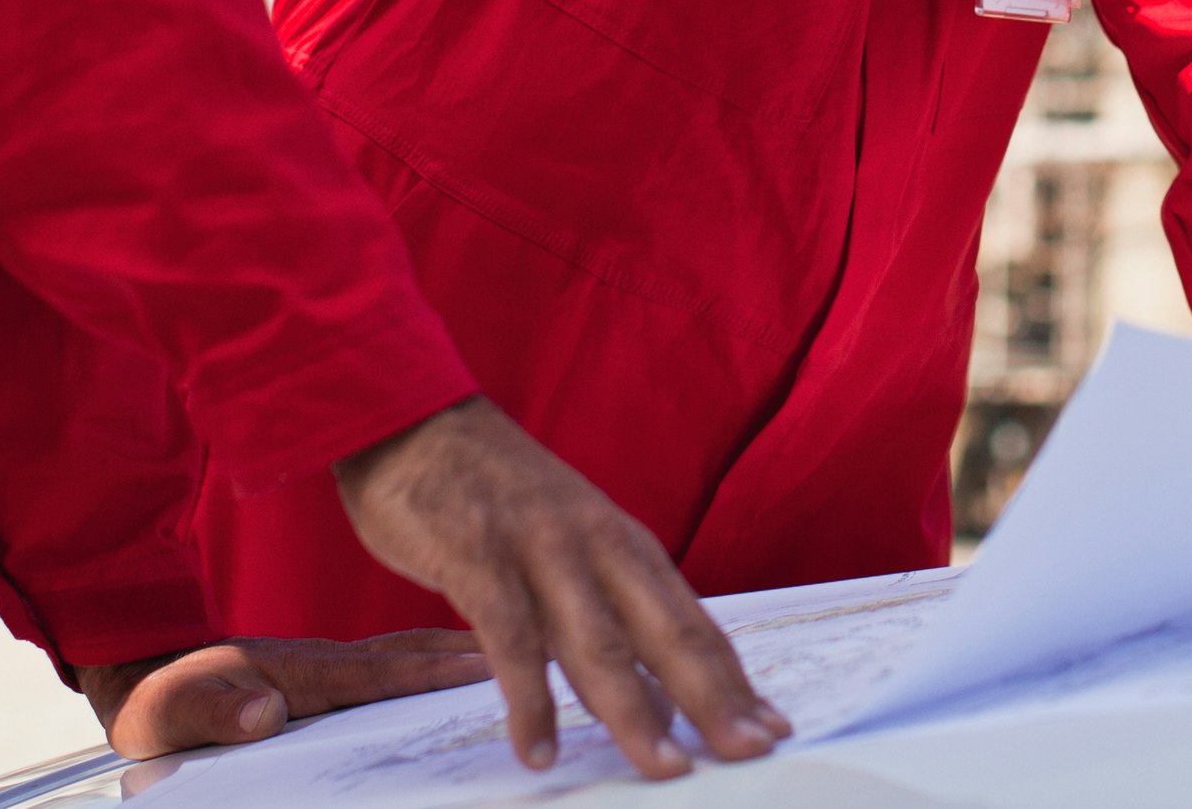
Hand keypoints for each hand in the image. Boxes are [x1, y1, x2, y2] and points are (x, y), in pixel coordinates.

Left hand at [79, 630, 487, 756]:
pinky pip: (393, 665)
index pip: (378, 675)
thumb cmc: (159, 699)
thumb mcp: (173, 711)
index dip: (433, 672)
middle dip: (473, 655)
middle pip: (411, 657)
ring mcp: (328, 667)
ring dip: (461, 652)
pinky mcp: (326, 676)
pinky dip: (435, 657)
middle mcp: (324, 664)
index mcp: (298, 673)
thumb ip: (217, 713)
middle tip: (541, 646)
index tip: (491, 664)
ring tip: (524, 651)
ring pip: (408, 655)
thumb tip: (265, 714)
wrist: (138, 671)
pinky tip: (464, 660)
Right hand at [336, 397, 788, 780]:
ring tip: (663, 767)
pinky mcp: (481, 558)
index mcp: (626, 544)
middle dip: (711, 698)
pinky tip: (538, 750)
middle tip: (749, 751)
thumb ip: (608, 610)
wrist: (418, 423)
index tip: (772, 728)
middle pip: (665, 633)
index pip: (693, 623)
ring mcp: (541, 550)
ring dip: (633, 711)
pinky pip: (512, 639)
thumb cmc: (498, 496)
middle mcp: (597, 545)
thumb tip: (655, 691)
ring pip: (599, 641)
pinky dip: (529, 699)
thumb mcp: (571, 543)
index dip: (734, 679)